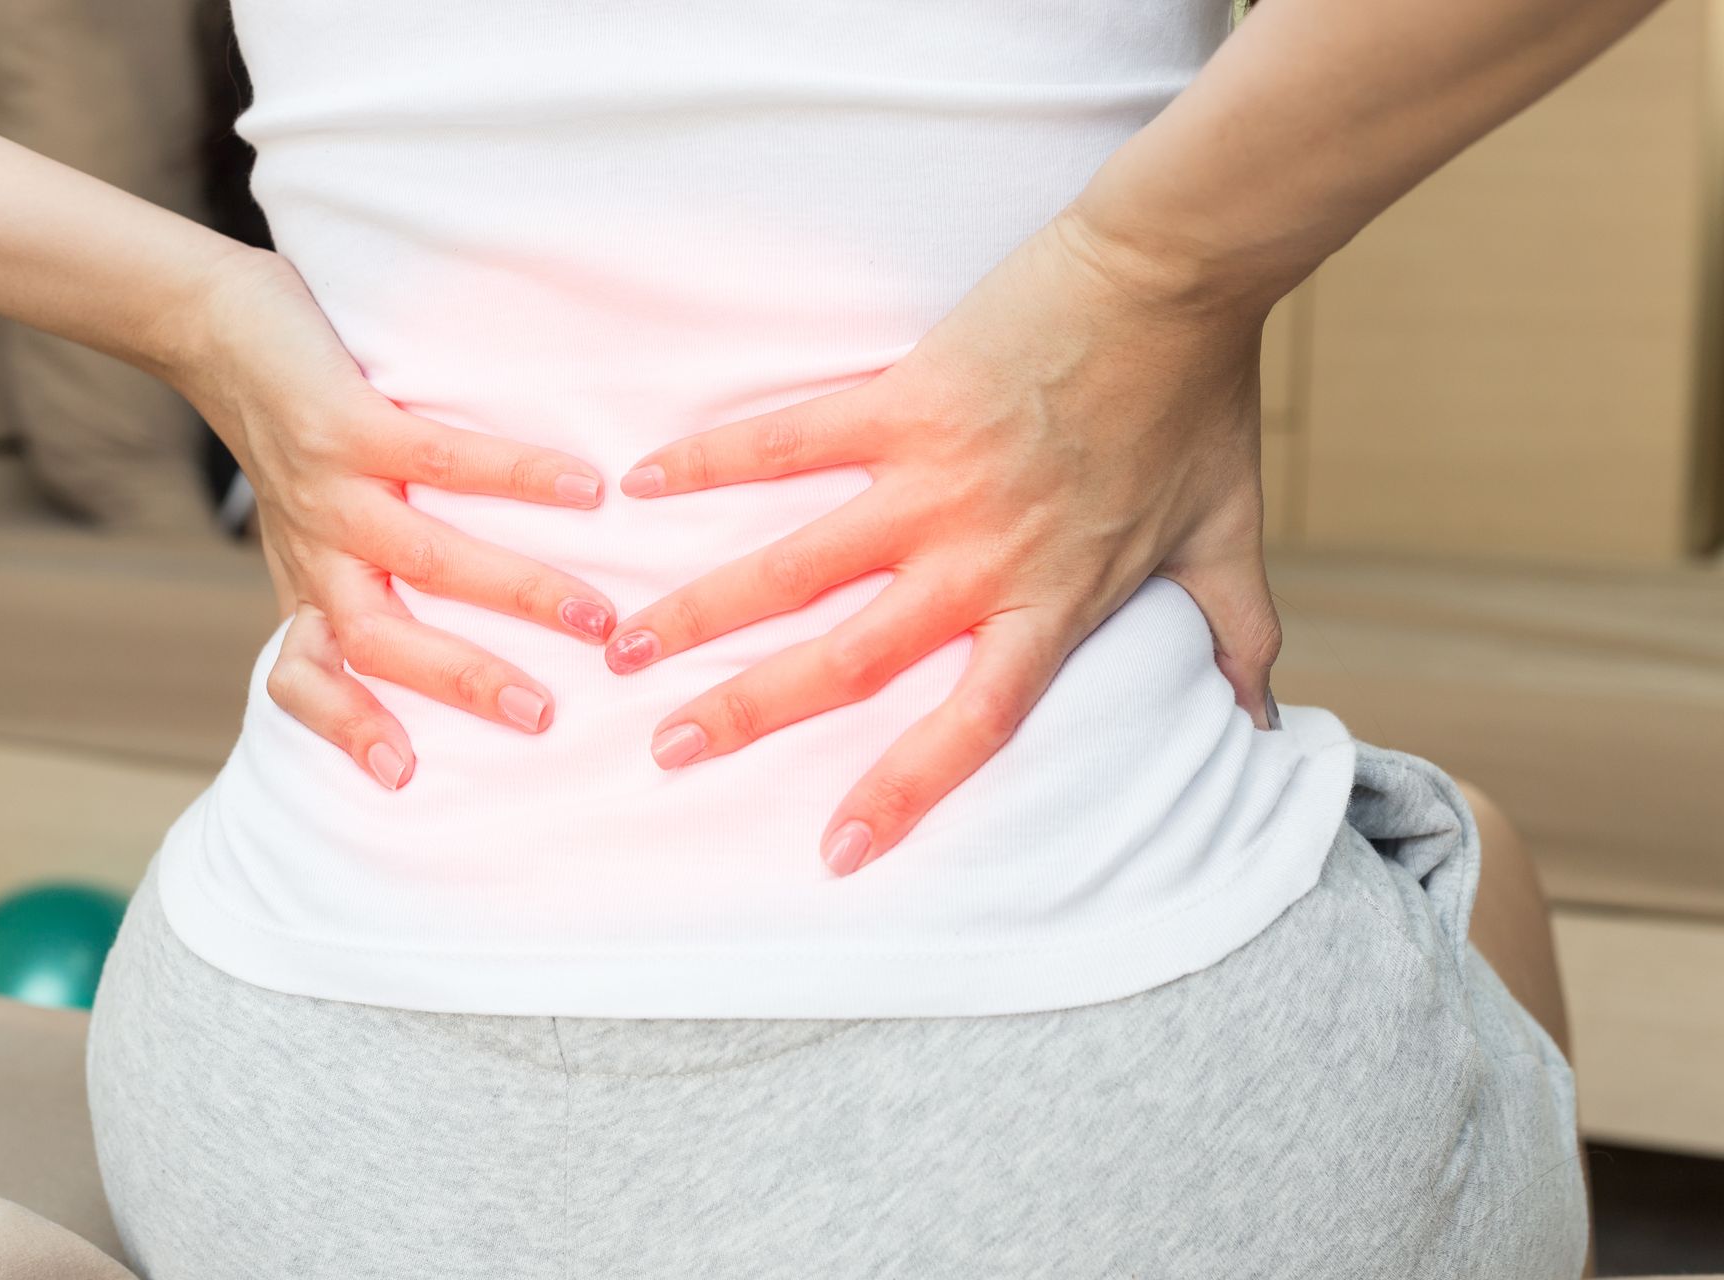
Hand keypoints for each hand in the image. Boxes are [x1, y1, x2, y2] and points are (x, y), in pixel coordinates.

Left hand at [172, 248, 618, 787]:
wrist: (215, 328)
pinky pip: (442, 462)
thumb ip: (357, 585)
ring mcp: (331, 490)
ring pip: (429, 561)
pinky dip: (519, 478)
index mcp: (310, 584)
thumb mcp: (308, 529)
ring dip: (518, 592)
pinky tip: (584, 489)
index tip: (402, 773)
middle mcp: (318, 550)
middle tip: (544, 714)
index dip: (342, 726)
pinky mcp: (347, 425)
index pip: (303, 677)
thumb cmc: (287, 437)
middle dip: (465, 682)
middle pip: (384, 640)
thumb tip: (457, 645)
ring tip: (595, 615)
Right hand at [599, 208, 1282, 875]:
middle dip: (750, 712)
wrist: (1172, 276)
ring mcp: (932, 483)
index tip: (833, 852)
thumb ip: (1239, 638)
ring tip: (626, 642)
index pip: (967, 726)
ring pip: (795, 566)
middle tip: (666, 748)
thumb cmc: (1199, 406)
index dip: (900, 792)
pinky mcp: (901, 401)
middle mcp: (978, 560)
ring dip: (703, 609)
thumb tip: (1269, 725)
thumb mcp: (1229, 537)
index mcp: (1049, 604)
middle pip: (847, 662)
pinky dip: (714, 462)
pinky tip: (644, 480)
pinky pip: (788, 442)